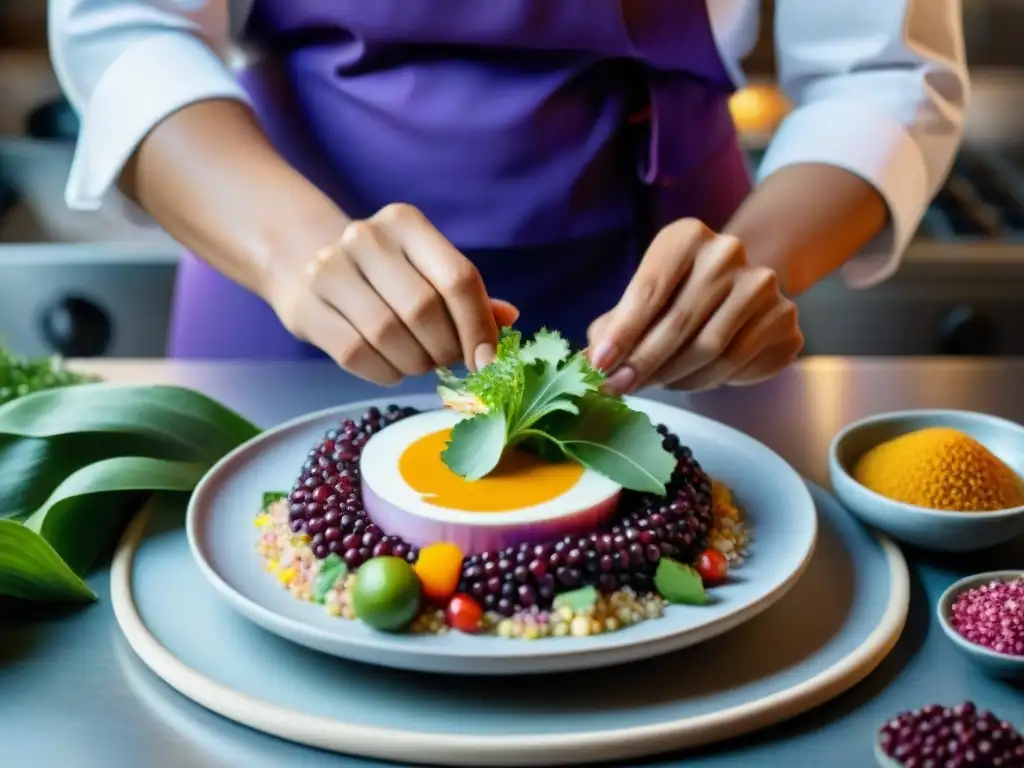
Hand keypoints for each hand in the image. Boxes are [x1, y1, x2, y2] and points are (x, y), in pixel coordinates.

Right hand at [271, 203, 517, 384]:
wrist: (302, 260)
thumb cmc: (384, 273)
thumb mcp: (425, 268)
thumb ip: (466, 294)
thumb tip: (509, 319)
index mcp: (406, 222)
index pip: (457, 279)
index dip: (478, 327)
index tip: (487, 361)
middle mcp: (366, 237)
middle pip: (423, 309)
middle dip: (445, 349)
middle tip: (448, 361)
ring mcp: (330, 269)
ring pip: (388, 335)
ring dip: (415, 363)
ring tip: (419, 363)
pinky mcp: (306, 306)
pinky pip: (356, 354)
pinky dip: (385, 372)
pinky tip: (392, 368)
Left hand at [587, 219, 802, 393]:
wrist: (740, 285)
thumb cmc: (677, 294)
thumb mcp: (642, 297)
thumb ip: (613, 326)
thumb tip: (587, 365)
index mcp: (686, 237)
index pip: (649, 289)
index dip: (622, 332)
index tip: (599, 365)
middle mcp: (728, 253)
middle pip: (679, 323)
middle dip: (643, 363)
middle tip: (618, 389)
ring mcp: (763, 285)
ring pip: (710, 350)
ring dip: (674, 377)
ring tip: (655, 384)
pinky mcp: (784, 320)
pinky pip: (738, 365)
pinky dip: (707, 381)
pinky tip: (692, 379)